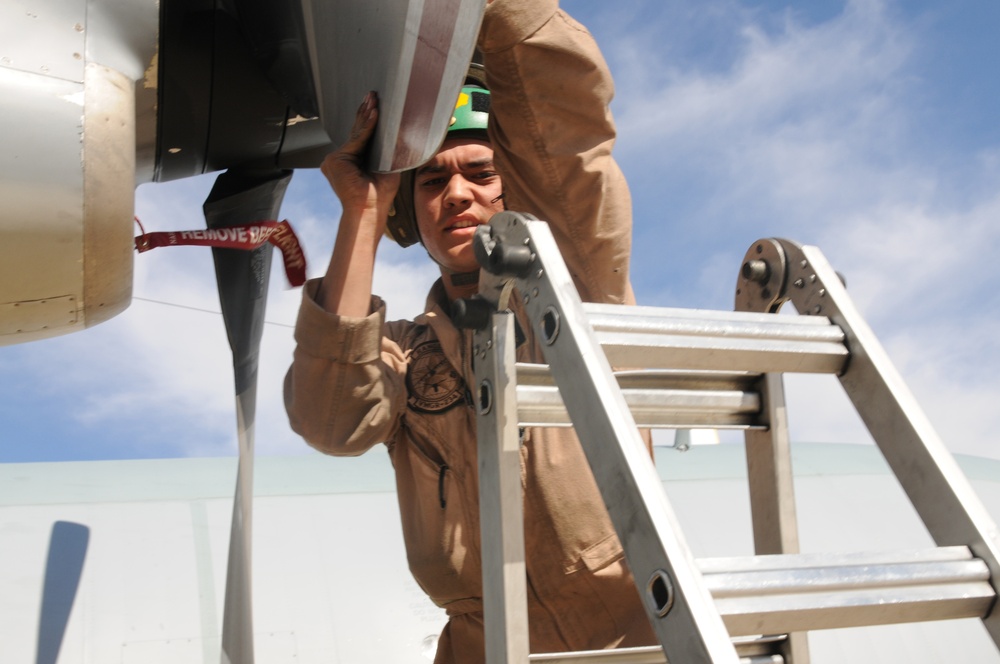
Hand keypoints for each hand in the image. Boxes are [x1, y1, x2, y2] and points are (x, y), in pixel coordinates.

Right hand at [321, 92, 400, 219]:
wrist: (370, 210)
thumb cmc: (380, 195)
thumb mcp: (387, 168)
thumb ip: (387, 152)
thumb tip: (399, 135)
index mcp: (350, 162)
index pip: (359, 136)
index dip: (367, 120)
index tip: (374, 104)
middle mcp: (339, 160)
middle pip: (356, 132)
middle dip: (366, 112)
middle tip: (372, 95)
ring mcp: (334, 160)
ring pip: (356, 134)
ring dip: (366, 115)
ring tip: (374, 99)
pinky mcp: (335, 161)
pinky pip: (356, 139)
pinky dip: (367, 127)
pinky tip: (374, 114)